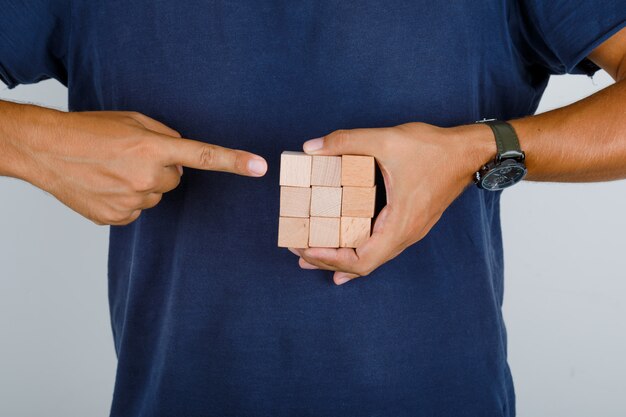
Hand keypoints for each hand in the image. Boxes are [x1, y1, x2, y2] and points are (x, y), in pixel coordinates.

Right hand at [14, 108, 266, 224]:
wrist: (44, 150)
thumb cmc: (87, 130)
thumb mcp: (132, 120)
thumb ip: (165, 135)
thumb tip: (181, 152)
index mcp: (153, 147)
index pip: (204, 156)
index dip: (234, 161)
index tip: (260, 167)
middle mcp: (147, 177)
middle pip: (176, 180)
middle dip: (162, 169)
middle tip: (132, 158)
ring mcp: (132, 201)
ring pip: (155, 195)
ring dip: (142, 184)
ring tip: (113, 170)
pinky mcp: (118, 217)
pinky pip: (136, 210)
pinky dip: (126, 200)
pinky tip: (106, 186)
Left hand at [290, 122, 494, 284]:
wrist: (469, 152)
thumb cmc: (434, 149)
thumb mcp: (386, 140)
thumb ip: (346, 141)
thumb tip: (311, 147)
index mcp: (400, 224)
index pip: (362, 261)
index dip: (331, 259)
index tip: (306, 248)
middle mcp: (405, 234)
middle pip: (363, 265)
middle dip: (328, 261)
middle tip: (298, 252)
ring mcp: (409, 231)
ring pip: (371, 257)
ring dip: (341, 258)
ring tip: (312, 253)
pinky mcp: (409, 222)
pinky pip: (380, 246)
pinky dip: (358, 251)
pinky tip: (345, 249)